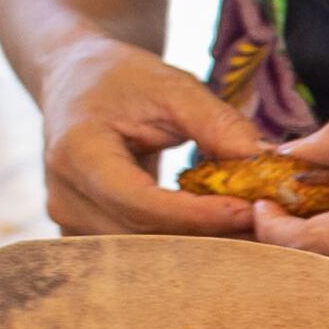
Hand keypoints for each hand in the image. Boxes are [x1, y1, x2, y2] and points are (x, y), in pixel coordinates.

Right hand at [33, 35, 266, 239]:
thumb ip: (216, 122)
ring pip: (142, 249)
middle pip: (142, 232)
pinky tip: (216, 230)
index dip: (194, 213)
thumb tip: (262, 161)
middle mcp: (65, 194)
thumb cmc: (121, 78)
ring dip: (198, 242)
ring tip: (247, 226)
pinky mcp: (83, 231)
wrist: (74, 80)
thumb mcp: (171, 85)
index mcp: (77, 151)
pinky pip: (136, 249)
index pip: (138, 200)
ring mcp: (69, 218)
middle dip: (205, 232)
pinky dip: (179, 242)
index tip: (246, 210)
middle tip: (263, 222)